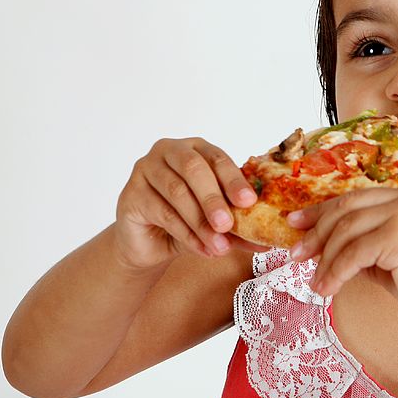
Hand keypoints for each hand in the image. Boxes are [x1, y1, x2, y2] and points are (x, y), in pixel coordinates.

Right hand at [113, 137, 270, 270]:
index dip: (234, 180)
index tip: (249, 202)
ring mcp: (146, 169)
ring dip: (200, 223)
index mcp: (197, 148)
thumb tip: (265, 242)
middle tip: (228, 225)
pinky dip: (186, 234)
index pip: (218, 158)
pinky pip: (162, 212)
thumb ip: (238, 226)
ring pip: (177, 193)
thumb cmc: (187, 221)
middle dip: (214, 199)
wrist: (150, 243)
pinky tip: (202, 249)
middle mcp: (169, 151)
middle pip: (194, 169)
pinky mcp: (131, 193)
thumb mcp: (217, 222)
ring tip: (219, 247)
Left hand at [286, 185, 397, 338]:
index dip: (322, 210)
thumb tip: (321, 244)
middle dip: (316, 232)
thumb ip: (365, 245)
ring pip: (346, 231)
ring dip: (324, 259)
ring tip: (315, 282)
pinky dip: (336, 272)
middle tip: (294, 255)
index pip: (356, 197)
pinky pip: (354, 253)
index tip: (297, 224)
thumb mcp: (393, 259)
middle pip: (347, 208)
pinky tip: (327, 289)